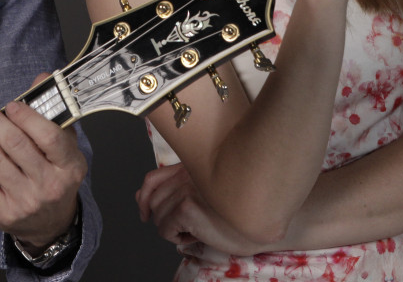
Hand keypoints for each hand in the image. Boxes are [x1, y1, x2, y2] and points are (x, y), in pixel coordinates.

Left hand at [0, 74, 85, 247]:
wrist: (51, 223)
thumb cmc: (56, 175)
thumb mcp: (65, 146)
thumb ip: (52, 112)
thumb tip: (41, 78)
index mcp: (69, 166)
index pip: (49, 137)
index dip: (28, 118)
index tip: (11, 104)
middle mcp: (49, 185)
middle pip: (16, 146)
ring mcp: (26, 201)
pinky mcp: (4, 212)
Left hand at [136, 163, 266, 255]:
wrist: (263, 221)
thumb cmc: (240, 209)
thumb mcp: (203, 195)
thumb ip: (172, 190)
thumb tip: (140, 197)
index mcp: (190, 166)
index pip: (152, 178)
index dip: (145, 198)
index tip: (147, 212)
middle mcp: (186, 173)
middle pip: (152, 200)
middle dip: (164, 218)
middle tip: (186, 225)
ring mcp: (186, 189)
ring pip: (157, 217)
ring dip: (172, 228)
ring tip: (195, 228)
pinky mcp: (187, 207)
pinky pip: (165, 229)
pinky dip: (177, 237)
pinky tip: (197, 234)